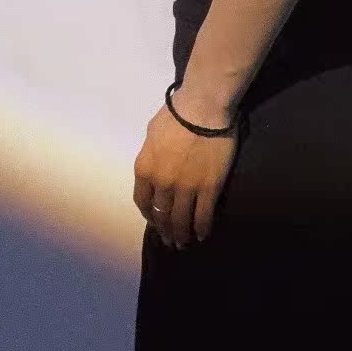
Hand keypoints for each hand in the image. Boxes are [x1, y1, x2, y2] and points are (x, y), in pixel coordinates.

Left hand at [132, 89, 238, 248]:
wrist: (203, 107)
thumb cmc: (176, 113)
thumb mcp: (152, 133)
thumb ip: (151, 154)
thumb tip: (157, 163)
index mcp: (145, 169)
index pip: (142, 201)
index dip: (149, 216)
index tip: (155, 221)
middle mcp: (162, 184)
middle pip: (162, 215)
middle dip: (165, 231)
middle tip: (170, 241)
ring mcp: (186, 188)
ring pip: (182, 220)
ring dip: (182, 235)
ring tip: (184, 243)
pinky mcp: (209, 187)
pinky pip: (203, 215)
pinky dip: (202, 228)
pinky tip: (202, 234)